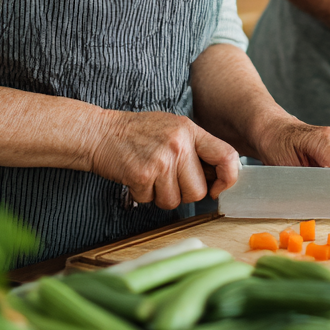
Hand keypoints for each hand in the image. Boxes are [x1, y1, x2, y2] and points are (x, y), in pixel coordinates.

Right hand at [90, 111, 239, 208]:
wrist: (100, 132)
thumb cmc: (138, 133)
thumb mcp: (174, 128)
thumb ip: (196, 148)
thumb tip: (219, 176)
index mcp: (191, 131)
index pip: (227, 156)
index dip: (228, 178)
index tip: (218, 187)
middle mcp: (179, 144)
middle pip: (198, 191)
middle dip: (184, 193)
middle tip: (169, 180)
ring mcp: (161, 160)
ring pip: (175, 201)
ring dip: (162, 196)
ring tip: (151, 177)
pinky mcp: (142, 174)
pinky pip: (152, 201)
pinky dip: (144, 195)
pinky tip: (137, 178)